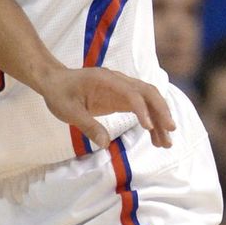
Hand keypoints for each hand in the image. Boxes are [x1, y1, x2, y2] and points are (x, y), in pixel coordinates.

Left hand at [37, 66, 174, 149]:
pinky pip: (142, 108)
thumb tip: (105, 144)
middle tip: (170, 131)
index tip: (149, 127)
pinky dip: (150, 121)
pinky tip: (155, 137)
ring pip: (148, 100)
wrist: (55, 82)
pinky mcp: (121, 98)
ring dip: (159, 119)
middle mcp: (118, 81)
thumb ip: (87, 125)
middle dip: (161, 111)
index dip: (142, 109)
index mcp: (106, 80)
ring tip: (165, 144)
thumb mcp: (68, 111)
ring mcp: (122, 89)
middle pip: (148, 92)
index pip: (131, 93)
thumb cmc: (60, 94)